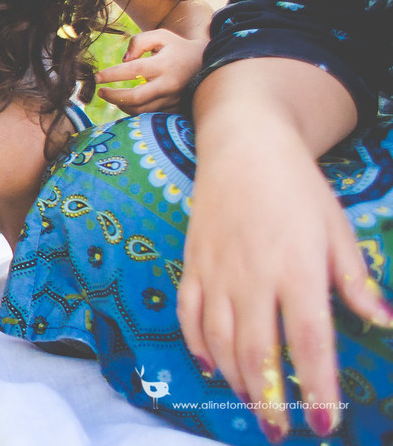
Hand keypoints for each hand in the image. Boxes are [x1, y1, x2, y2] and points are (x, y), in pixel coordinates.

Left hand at [94, 29, 206, 113]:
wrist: (209, 64)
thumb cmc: (178, 48)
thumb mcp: (161, 36)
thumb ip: (139, 42)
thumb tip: (124, 60)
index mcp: (164, 64)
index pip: (133, 70)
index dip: (112, 74)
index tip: (96, 77)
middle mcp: (169, 84)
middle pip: (135, 98)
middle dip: (113, 97)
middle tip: (100, 92)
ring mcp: (173, 100)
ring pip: (141, 111)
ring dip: (121, 105)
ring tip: (112, 96)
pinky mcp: (175, 110)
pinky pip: (150, 116)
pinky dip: (135, 111)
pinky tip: (126, 104)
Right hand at [177, 143, 392, 439]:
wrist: (242, 144)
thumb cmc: (297, 186)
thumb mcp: (338, 229)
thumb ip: (355, 281)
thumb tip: (382, 323)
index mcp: (297, 269)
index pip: (308, 341)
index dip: (316, 387)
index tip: (325, 423)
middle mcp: (252, 276)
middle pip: (257, 352)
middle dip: (270, 400)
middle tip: (280, 432)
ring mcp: (216, 271)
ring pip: (219, 340)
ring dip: (236, 380)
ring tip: (253, 405)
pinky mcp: (192, 262)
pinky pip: (188, 314)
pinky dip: (197, 345)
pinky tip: (213, 366)